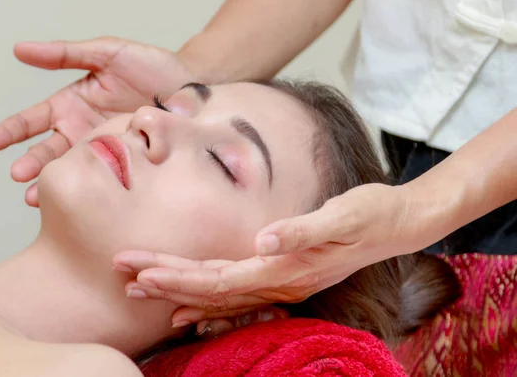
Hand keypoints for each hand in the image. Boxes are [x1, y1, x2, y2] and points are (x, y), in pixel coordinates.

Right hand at [0, 37, 195, 205]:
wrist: (193, 88)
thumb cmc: (152, 67)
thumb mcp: (107, 53)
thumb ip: (66, 54)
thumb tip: (19, 49)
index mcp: (71, 105)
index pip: (31, 120)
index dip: (9, 131)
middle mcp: (82, 132)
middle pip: (46, 152)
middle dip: (30, 164)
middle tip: (18, 175)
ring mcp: (103, 151)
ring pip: (70, 170)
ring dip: (52, 183)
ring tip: (37, 197)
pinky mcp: (126, 165)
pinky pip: (103, 180)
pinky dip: (88, 190)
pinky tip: (78, 202)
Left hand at [113, 183, 419, 326]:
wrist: (397, 225)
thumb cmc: (371, 215)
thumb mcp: (344, 215)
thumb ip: (303, 229)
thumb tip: (263, 239)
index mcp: (286, 269)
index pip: (220, 278)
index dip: (178, 276)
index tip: (140, 270)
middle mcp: (278, 283)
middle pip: (209, 289)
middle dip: (164, 281)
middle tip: (122, 275)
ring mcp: (280, 283)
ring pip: (217, 294)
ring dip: (177, 291)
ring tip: (138, 287)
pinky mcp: (282, 275)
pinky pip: (235, 294)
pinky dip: (205, 299)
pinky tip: (185, 306)